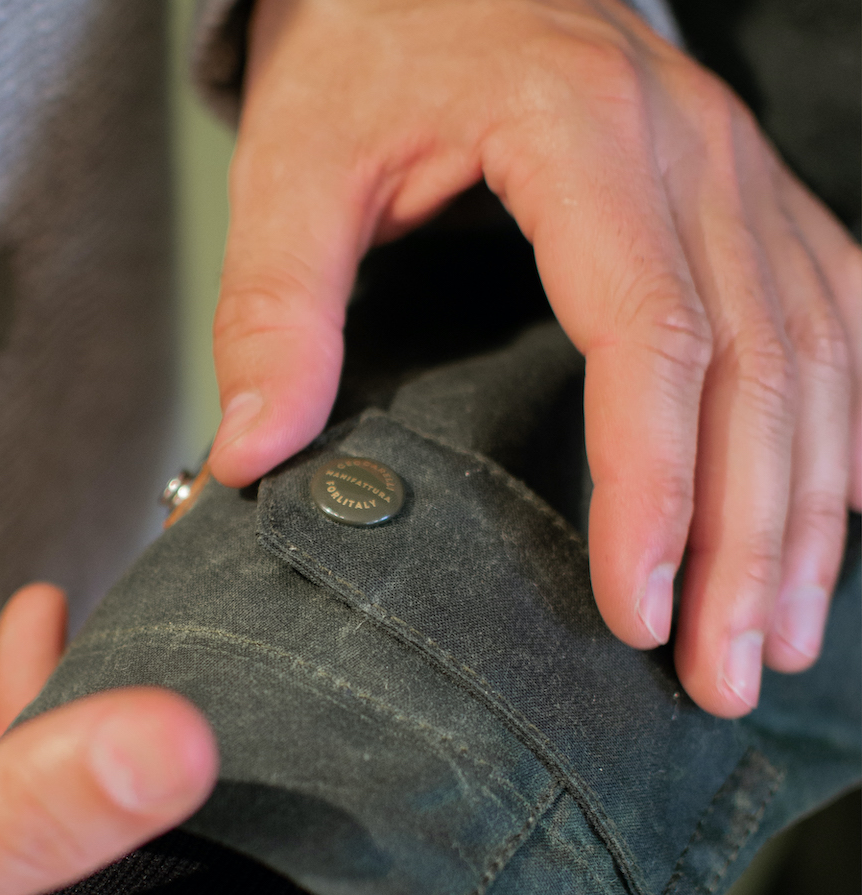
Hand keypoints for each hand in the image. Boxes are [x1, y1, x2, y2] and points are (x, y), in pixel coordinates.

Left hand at [208, 0, 861, 718]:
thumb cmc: (367, 54)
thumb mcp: (297, 165)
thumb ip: (276, 304)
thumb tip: (251, 455)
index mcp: (581, 135)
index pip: (651, 337)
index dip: (654, 488)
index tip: (633, 612)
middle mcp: (694, 150)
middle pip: (760, 368)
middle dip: (748, 540)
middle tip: (722, 673)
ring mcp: (739, 170)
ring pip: (818, 356)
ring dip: (810, 508)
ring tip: (777, 635)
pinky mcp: (747, 196)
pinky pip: (835, 313)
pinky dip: (845, 424)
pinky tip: (836, 512)